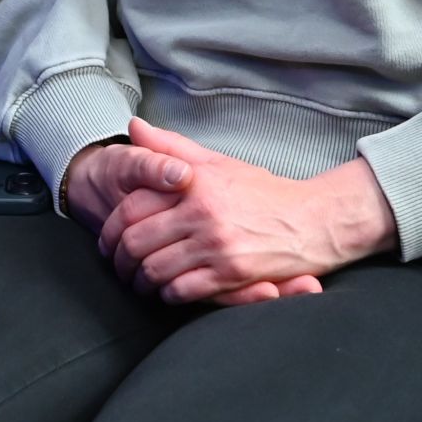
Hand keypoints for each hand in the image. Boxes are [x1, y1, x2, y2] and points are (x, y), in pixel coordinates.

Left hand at [100, 119, 390, 304]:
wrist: (313, 220)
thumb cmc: (262, 191)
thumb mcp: (215, 162)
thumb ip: (171, 147)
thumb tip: (133, 127)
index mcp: (193, 183)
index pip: (132, 208)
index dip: (111, 230)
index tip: (108, 242)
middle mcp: (201, 212)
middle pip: (136, 242)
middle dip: (120, 261)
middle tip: (118, 268)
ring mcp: (217, 243)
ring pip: (156, 270)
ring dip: (141, 282)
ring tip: (138, 283)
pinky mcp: (233, 272)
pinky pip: (184, 290)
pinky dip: (168, 295)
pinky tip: (167, 292)